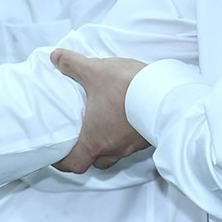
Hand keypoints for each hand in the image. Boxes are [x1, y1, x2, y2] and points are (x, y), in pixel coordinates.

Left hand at [50, 49, 148, 171]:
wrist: (166, 91)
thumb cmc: (127, 87)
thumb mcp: (94, 71)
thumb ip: (72, 64)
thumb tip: (55, 56)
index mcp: (95, 140)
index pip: (75, 164)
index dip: (64, 163)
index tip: (58, 156)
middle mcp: (115, 148)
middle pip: (97, 162)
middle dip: (88, 154)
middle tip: (81, 139)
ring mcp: (134, 145)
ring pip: (117, 154)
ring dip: (108, 145)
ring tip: (103, 127)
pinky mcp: (149, 137)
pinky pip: (133, 144)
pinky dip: (126, 137)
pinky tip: (124, 120)